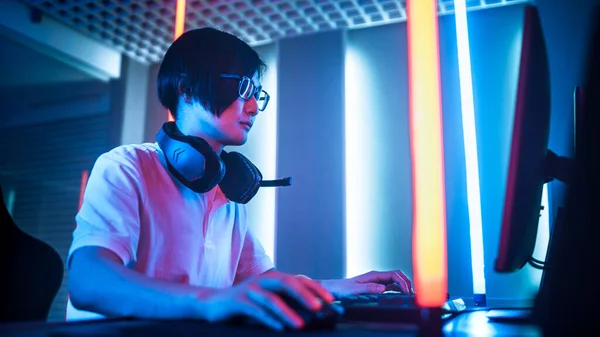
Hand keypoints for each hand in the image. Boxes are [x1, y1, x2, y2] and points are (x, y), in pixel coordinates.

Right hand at [198, 270, 333, 330]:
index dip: (316, 289)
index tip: (332, 301)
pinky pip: (255, 311)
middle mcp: (264, 281)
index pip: (300, 279)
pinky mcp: (238, 302)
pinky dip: (268, 320)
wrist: (213, 304)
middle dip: (305, 295)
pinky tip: (279, 328)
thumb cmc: (248, 303)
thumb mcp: (270, 300)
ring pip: (272, 299)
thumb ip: (290, 303)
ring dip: (288, 312)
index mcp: (274, 278)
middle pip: (287, 283)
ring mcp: (250, 290)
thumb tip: (318, 312)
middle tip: (320, 307)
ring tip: (301, 325)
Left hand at [320, 270, 413, 297]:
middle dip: (406, 283)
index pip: (394, 274)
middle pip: (396, 276)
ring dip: (403, 286)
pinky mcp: (374, 287)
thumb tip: (383, 288)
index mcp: (373, 275)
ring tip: (409, 295)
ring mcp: (375, 281)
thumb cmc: (342, 289)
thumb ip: (369, 288)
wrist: (333, 289)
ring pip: (394, 281)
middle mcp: (375, 277)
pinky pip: (389, 287)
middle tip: (412, 294)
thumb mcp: (354, 290)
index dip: (403, 282)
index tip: (407, 291)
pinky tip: (399, 296)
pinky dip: (397, 290)